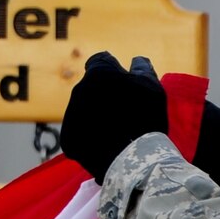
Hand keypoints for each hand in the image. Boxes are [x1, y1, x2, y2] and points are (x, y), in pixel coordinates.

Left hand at [58, 52, 167, 181]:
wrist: (132, 158)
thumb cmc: (146, 117)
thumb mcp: (151, 87)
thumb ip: (142, 69)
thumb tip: (136, 60)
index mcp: (98, 73)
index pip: (101, 62)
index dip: (113, 71)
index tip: (122, 83)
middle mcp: (79, 90)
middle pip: (91, 87)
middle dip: (104, 95)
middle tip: (123, 112)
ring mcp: (71, 114)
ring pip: (83, 109)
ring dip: (95, 115)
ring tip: (117, 131)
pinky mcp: (68, 137)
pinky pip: (78, 132)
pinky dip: (90, 136)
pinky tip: (106, 144)